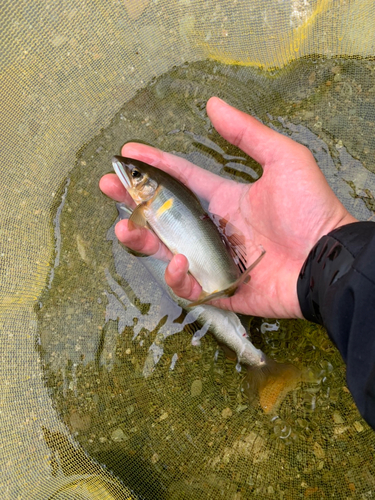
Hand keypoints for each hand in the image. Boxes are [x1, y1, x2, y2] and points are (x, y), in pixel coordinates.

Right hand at [100, 97, 356, 318]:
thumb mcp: (283, 160)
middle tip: (108, 187)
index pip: (181, 180)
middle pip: (164, 216)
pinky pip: (189, 285)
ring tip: (125, 227)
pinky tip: (179, 263)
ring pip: (166, 252)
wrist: (329, 258)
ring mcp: (214, 260)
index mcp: (224, 199)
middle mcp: (214, 229)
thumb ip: (247, 133)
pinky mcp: (220, 289)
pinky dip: (178, 277)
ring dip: (142, 240)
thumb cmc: (309, 209)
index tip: (127, 153)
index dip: (154, 166)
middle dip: (133, 202)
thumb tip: (213, 104)